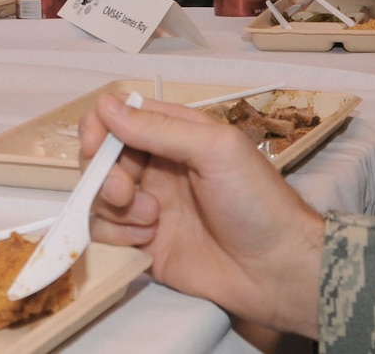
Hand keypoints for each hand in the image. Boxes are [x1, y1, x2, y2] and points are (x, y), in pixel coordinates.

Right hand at [82, 94, 323, 335]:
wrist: (276, 270)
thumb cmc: (256, 201)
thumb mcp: (216, 150)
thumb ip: (159, 129)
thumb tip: (106, 105)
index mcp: (174, 135)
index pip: (118, 117)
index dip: (100, 129)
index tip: (98, 147)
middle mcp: (155, 166)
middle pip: (100, 157)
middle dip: (103, 173)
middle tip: (125, 192)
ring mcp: (147, 206)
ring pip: (97, 195)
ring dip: (114, 207)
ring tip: (152, 220)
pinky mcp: (142, 244)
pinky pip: (105, 232)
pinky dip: (116, 234)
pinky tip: (147, 241)